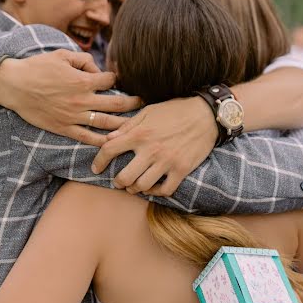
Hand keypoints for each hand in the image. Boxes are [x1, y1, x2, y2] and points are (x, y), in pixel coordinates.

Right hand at [0, 50, 140, 146]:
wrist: (14, 85)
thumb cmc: (37, 67)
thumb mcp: (61, 54)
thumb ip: (83, 59)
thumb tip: (97, 68)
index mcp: (82, 81)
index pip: (110, 81)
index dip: (116, 79)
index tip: (119, 80)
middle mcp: (82, 100)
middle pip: (116, 105)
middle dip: (133, 104)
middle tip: (143, 104)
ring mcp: (74, 117)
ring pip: (106, 124)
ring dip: (124, 125)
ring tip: (135, 126)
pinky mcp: (64, 128)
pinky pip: (87, 138)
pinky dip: (102, 141)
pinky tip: (113, 143)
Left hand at [92, 97, 214, 195]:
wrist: (206, 114)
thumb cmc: (175, 110)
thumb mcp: (149, 111)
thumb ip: (128, 126)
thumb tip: (109, 138)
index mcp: (140, 134)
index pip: (110, 149)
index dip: (99, 161)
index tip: (96, 168)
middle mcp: (151, 150)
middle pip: (124, 176)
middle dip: (118, 181)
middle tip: (118, 181)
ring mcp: (167, 162)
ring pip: (142, 186)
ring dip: (135, 188)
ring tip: (134, 185)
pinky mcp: (182, 170)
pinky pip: (165, 190)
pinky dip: (156, 192)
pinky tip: (153, 187)